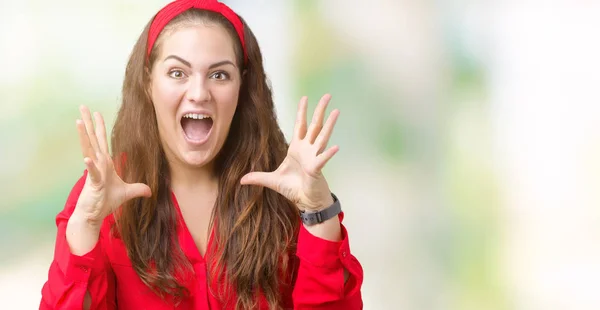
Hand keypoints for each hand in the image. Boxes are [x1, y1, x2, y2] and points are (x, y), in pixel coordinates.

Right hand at [73, 105, 150, 224]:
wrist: (93, 215)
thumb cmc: (105, 202)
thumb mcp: (126, 193)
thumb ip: (138, 189)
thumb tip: (150, 191)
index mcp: (105, 163)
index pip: (102, 141)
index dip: (100, 127)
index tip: (97, 113)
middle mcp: (98, 164)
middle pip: (93, 139)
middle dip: (89, 123)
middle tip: (83, 106)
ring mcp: (94, 172)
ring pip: (89, 150)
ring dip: (84, 136)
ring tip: (79, 121)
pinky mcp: (94, 183)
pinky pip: (92, 172)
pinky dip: (89, 165)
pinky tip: (87, 158)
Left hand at [241, 94, 338, 210]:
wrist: (305, 202)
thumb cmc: (293, 189)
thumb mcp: (272, 181)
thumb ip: (258, 177)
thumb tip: (241, 180)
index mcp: (297, 148)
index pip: (300, 125)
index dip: (302, 112)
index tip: (304, 97)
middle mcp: (308, 149)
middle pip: (315, 125)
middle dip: (320, 110)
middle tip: (327, 95)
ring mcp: (314, 157)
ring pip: (323, 136)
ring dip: (329, 124)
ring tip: (336, 111)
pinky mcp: (317, 169)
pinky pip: (323, 159)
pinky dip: (329, 153)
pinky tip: (336, 147)